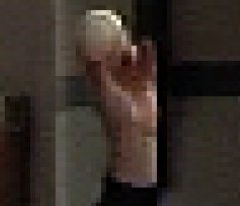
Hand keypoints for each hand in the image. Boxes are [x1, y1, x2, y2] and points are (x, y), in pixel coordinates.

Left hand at [85, 37, 157, 183]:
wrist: (137, 129)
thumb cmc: (117, 116)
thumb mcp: (103, 91)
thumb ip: (97, 73)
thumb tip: (90, 57)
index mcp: (104, 84)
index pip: (99, 63)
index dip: (98, 51)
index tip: (98, 41)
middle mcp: (119, 82)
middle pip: (117, 59)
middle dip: (118, 48)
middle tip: (118, 41)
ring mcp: (134, 82)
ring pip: (133, 60)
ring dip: (132, 51)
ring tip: (131, 49)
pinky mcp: (149, 84)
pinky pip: (149, 64)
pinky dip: (149, 54)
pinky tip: (147, 46)